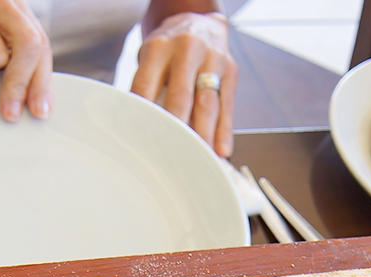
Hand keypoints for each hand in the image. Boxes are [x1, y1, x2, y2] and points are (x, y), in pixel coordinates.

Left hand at [131, 12, 235, 155]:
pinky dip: (224, 131)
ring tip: (198, 159)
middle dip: (176, 130)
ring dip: (203, 135)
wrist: (199, 22)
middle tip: (169, 157)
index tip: (142, 143)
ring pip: (207, 104)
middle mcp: (187, 50)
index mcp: (159, 47)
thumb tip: (140, 128)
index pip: (147, 87)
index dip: (144, 117)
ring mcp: (212, 60)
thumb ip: (147, 87)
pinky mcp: (231, 72)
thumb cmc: (169, 49)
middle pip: (180, 97)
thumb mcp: (151, 58)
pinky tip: (221, 150)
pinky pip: (227, 106)